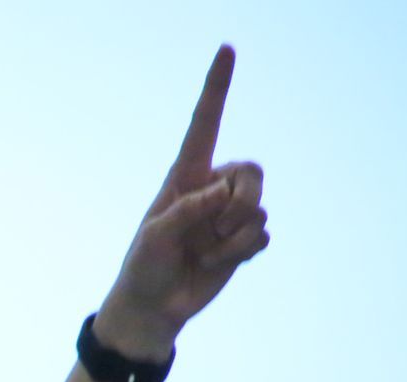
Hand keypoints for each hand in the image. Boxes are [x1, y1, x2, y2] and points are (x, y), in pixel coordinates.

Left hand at [99, 45, 269, 354]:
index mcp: (185, 176)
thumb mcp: (155, 236)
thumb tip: (222, 193)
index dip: (216, 88)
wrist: (154, 307)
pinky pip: (261, 234)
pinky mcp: (241, 241)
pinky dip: (240, 253)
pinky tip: (216, 262)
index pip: (204, 125)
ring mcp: (228, 215)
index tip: (227, 49)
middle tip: (216, 226)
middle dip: (241, 199)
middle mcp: (211, 189)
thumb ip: (187, 210)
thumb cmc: (144, 266)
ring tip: (203, 253)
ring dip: (231, 238)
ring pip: (258, 208)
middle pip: (251, 171)